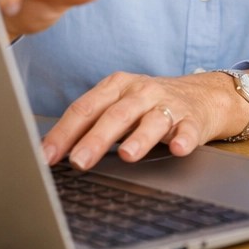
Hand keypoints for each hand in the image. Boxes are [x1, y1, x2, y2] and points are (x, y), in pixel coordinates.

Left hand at [40, 71, 242, 169]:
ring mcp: (168, 105)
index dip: (63, 132)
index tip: (46, 155)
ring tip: (128, 155)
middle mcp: (140, 92)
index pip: (85, 109)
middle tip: (79, 161)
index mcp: (116, 87)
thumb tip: (50, 151)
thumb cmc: (149, 105)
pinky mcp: (192, 119)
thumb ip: (90, 124)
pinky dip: (183, 139)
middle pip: (115, 115)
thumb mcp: (117, 105)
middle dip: (96, 139)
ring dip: (139, 138)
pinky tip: (178, 148)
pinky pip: (188, 129)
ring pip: (151, 121)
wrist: (202, 95)